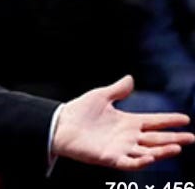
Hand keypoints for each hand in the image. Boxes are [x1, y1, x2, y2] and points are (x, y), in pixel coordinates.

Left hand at [53, 75, 194, 169]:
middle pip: (156, 139)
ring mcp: (121, 148)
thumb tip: (130, 78)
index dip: (169, 121)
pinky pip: (130, 162)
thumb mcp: (100, 96)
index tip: (186, 119)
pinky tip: (151, 156)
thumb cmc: (79, 111)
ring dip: (162, 151)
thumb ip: (117, 90)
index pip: (153, 122)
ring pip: (147, 152)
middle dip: (174, 139)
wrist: (59, 125)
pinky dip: (141, 161)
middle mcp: (127, 137)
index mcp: (127, 122)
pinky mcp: (111, 158)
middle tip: (191, 138)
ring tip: (177, 147)